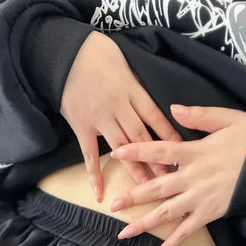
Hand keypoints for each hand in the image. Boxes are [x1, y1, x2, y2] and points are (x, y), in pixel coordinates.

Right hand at [60, 30, 182, 201]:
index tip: (181, 153)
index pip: (155, 117)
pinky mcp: (81, 126)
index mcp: (132, 90)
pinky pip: (89, 154)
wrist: (64, 52)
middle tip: (171, 178)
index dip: (169, 136)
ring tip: (147, 188)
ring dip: (135, 170)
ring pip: (122, 148)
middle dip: (157, 159)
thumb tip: (156, 100)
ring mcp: (99, 118)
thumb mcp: (125, 62)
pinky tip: (99, 193)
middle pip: (142, 137)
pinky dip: (94, 174)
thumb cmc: (97, 53)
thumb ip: (138, 85)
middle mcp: (118, 107)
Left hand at [108, 105, 245, 245]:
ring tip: (123, 234)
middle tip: (112, 205)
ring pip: (166, 213)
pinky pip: (186, 232)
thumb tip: (173, 109)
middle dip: (133, 197)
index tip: (116, 153)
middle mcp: (193, 178)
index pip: (160, 150)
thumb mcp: (229, 119)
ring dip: (144, 224)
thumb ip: (200, 116)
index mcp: (195, 152)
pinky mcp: (209, 214)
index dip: (138, 151)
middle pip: (157, 188)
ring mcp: (200, 199)